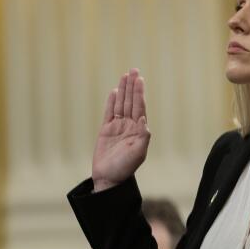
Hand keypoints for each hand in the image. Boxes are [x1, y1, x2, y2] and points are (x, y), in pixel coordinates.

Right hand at [91, 69, 150, 190]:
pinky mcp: (105, 131)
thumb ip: (143, 137)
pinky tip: (114, 92)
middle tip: (134, 70)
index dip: (139, 93)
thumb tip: (144, 119)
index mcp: (138, 130)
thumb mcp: (138, 153)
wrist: (109, 178)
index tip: (139, 79)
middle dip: (132, 86)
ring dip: (123, 90)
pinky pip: (109, 113)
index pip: (139, 107)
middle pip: (131, 101)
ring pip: (120, 104)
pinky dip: (111, 102)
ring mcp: (117, 127)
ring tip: (125, 76)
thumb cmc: (125, 168)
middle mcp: (129, 126)